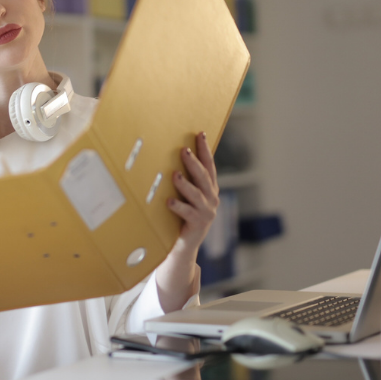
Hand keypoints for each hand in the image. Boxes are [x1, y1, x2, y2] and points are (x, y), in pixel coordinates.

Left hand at [168, 131, 219, 253]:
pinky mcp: (198, 224)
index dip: (205, 150)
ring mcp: (206, 212)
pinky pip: (187, 213)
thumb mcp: (187, 196)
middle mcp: (211, 199)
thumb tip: (170, 157)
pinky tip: (169, 201)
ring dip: (185, 184)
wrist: (185, 245)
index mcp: (210, 189)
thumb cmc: (183, 216)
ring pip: (196, 194)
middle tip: (184, 150)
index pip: (209, 165)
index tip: (200, 134)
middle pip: (203, 177)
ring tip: (174, 175)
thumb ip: (185, 180)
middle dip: (194, 162)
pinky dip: (178, 206)